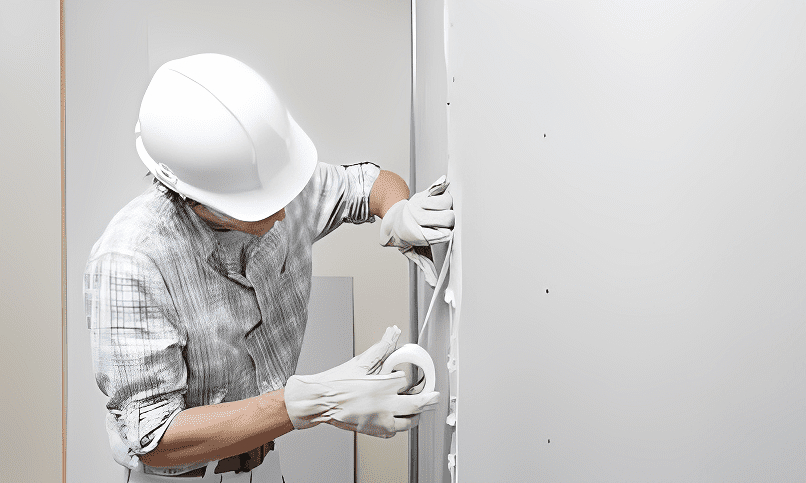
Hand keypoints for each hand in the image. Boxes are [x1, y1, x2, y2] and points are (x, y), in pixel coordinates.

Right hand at [284, 326, 439, 437]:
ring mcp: (379, 421)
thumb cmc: (337, 382)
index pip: (411, 388)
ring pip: (407, 423)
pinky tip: (396, 418)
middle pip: (416, 408)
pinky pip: (393, 432)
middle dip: (427, 403)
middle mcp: (384, 406)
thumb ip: (382, 348)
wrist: (319, 401)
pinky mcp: (372, 430)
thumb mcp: (361, 362)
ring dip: (415, 416)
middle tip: (432, 398)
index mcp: (383, 387)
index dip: (422, 388)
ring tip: (417, 409)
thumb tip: (393, 332)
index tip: (429, 387)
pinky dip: (398, 426)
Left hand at [380, 176, 453, 284]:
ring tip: (443, 212)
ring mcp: (419, 203)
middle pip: (448, 218)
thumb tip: (434, 283)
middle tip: (447, 224)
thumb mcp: (412, 252)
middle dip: (451, 222)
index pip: (444, 235)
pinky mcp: (422, 193)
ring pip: (447, 202)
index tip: (446, 236)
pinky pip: (439, 189)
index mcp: (415, 233)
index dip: (447, 236)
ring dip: (448, 207)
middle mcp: (416, 217)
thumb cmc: (405, 236)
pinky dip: (444, 191)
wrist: (392, 217)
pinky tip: (444, 195)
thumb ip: (425, 265)